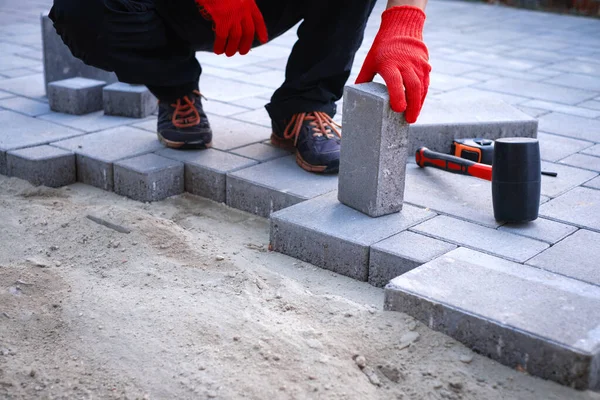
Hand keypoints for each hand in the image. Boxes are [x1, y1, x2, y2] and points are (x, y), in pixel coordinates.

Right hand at [195, 0, 267, 56]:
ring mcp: (233, 15)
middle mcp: (243, 10)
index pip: (258, 19)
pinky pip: (221, 36)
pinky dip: (219, 45)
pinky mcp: (222, 18)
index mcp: (249, 2)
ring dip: (232, 48)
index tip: (263, 40)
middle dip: (246, 44)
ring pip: (236, 37)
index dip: (261, 31)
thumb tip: (231, 9)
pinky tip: (217, 50)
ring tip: (228, 53)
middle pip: (248, 32)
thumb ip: (237, 1)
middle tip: (242, 52)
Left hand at [356, 6, 430, 122]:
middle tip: (409, 120)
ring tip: (413, 116)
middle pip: (413, 87)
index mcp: (389, 64)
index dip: (398, 96)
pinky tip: (419, 105)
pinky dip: (423, 96)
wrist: (401, 29)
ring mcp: (417, 64)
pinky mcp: (425, 65)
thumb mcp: (370, 61)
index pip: (395, 82)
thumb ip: (363, 78)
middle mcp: (405, 64)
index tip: (399, 109)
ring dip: (419, 103)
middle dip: (413, 105)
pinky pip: (426, 83)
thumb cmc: (382, 49)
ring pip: (422, 87)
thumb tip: (354, 96)